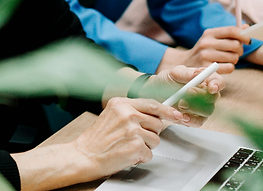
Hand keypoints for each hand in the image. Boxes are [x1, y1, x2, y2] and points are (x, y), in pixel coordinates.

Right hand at [72, 97, 186, 178]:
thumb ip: (132, 112)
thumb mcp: (112, 115)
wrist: (84, 155)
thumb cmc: (97, 139)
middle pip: (157, 123)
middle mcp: (127, 114)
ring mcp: (132, 130)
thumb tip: (155, 115)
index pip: (152, 104)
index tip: (178, 115)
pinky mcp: (135, 146)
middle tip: (134, 138)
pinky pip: (149, 153)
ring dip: (145, 146)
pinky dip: (140, 158)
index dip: (168, 110)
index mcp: (121, 103)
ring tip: (128, 146)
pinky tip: (127, 154)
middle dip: (150, 133)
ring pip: (155, 140)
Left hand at [147, 65, 222, 125]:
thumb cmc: (166, 80)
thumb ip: (186, 73)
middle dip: (201, 96)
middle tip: (188, 92)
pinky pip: (198, 122)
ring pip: (207, 111)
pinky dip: (190, 120)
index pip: (218, 81)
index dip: (218, 84)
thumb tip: (199, 72)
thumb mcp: (173, 73)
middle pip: (213, 98)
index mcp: (204, 80)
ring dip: (194, 108)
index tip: (211, 87)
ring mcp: (201, 107)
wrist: (154, 94)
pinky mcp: (194, 119)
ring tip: (180, 104)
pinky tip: (181, 116)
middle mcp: (205, 94)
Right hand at [156, 26, 248, 73]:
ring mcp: (205, 55)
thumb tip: (247, 27)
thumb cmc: (205, 50)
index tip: (249, 40)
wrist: (186, 63)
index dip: (244, 35)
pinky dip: (230, 68)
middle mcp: (206, 42)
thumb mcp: (213, 38)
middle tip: (236, 52)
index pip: (231, 30)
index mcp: (209, 33)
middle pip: (235, 45)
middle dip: (239, 50)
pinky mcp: (207, 68)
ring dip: (234, 60)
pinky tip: (223, 66)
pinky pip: (230, 68)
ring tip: (227, 59)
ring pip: (234, 57)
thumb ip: (230, 33)